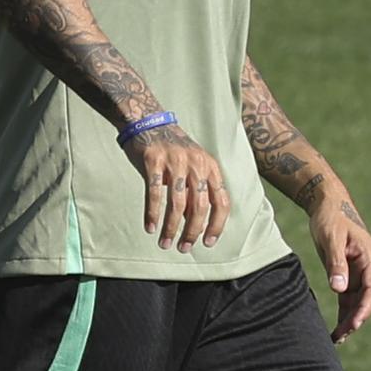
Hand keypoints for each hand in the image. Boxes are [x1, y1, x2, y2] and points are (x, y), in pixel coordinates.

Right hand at [122, 125, 229, 251]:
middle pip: (200, 206)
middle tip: (184, 248)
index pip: (221, 201)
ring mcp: (175, 161)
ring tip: (165, 243)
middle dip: (192, 231)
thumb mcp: (194, 166)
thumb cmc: (174, 152)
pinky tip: (151, 228)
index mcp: (211, 167)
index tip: (208, 243)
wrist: (149, 122)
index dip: (217, 225)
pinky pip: (155, 193)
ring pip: (178, 203)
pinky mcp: (154, 160)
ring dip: (171, 227)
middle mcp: (196, 164)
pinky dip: (153, 213)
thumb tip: (197, 225)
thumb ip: (199, 190)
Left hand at [309, 192, 370, 344]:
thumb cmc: (330, 219)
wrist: (328, 205)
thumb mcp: (330, 239)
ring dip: (349, 320)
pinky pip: (348, 299)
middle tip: (341, 336)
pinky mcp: (349, 276)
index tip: (354, 324)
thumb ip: (336, 264)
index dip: (364, 308)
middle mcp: (370, 268)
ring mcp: (360, 273)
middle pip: (366, 300)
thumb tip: (339, 290)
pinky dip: (343, 314)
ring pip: (357, 303)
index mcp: (370, 258)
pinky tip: (336, 329)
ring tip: (336, 339)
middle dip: (356, 319)